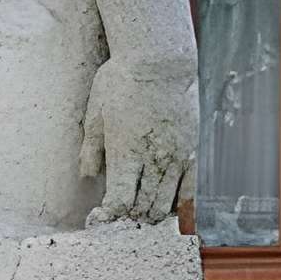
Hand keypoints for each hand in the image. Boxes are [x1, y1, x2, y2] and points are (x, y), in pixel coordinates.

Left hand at [79, 54, 198, 223]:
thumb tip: (87, 176)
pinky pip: (190, 190)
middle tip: (118, 217)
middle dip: (128, 219)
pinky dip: (177, 204)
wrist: (160, 60)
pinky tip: (165, 203)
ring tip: (139, 211)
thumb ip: (90, 149)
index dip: (109, 217)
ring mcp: (177, 157)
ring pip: (166, 204)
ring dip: (151, 214)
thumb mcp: (95, 112)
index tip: (99, 217)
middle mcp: (153, 159)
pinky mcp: (193, 151)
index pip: (119, 202)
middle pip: (143, 208)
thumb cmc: (122, 82)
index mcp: (125, 153)